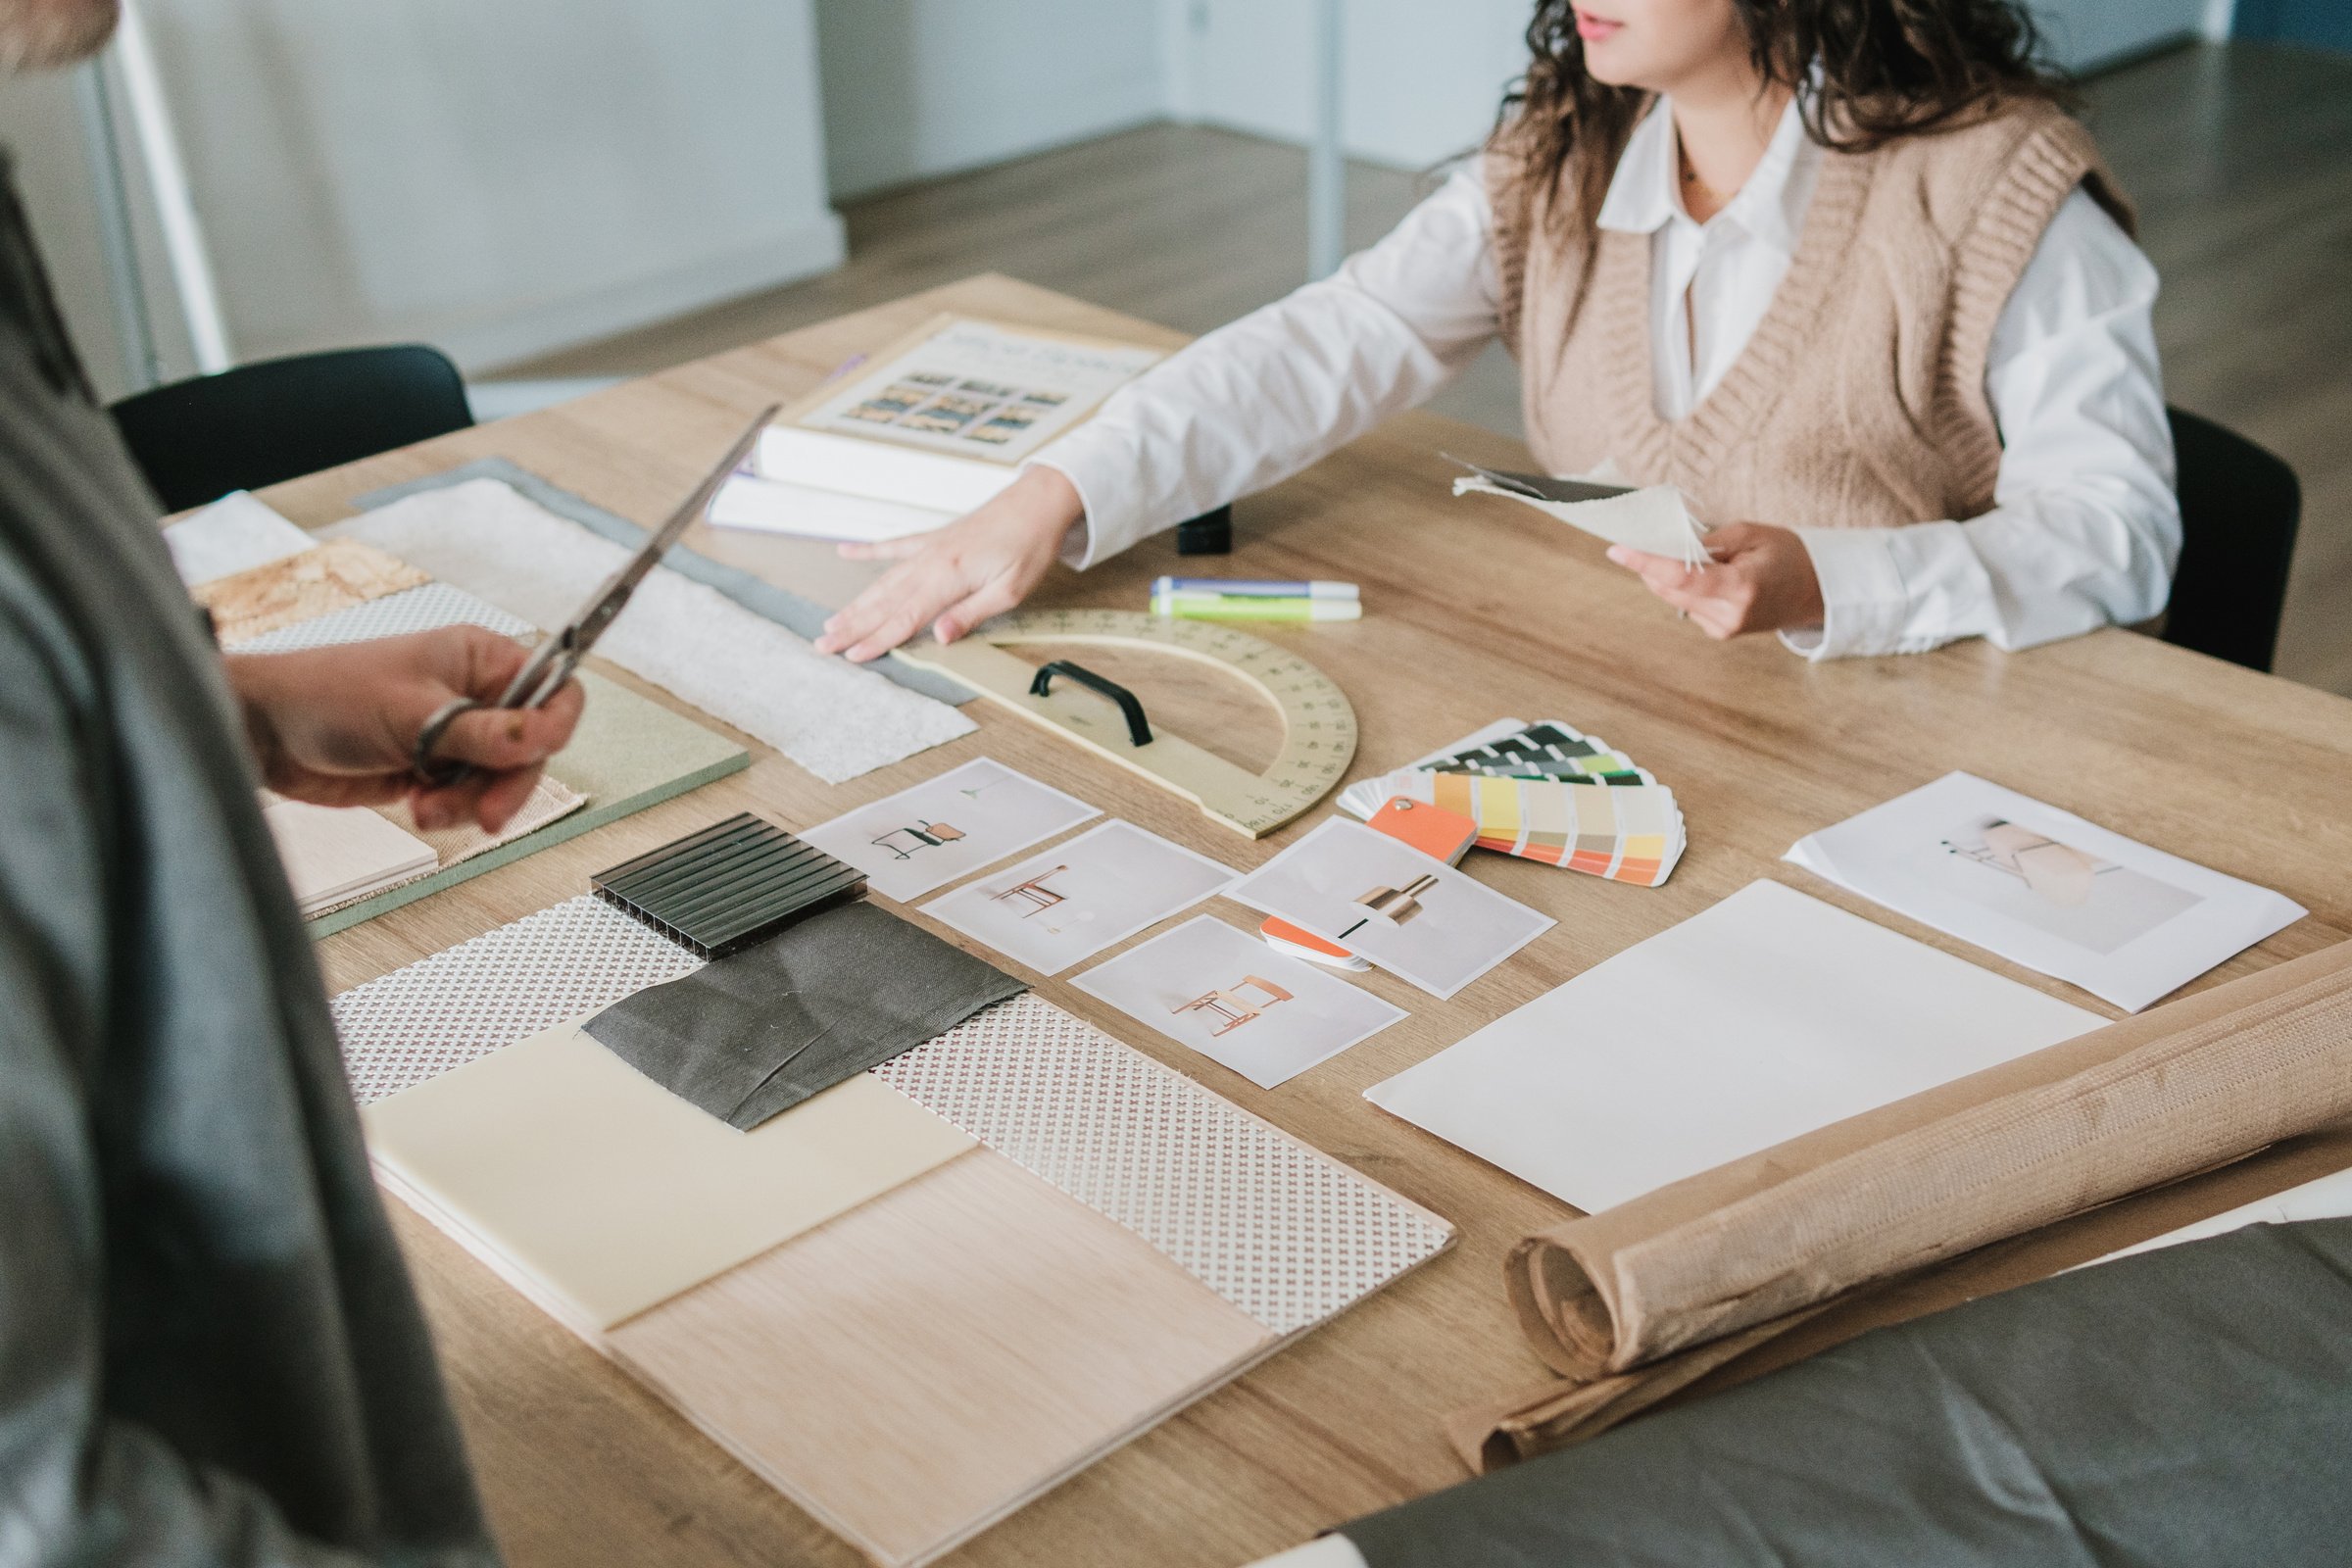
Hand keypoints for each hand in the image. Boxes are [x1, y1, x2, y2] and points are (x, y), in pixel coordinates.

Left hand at [225, 626, 586, 832]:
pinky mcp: (434, 767)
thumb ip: (482, 733)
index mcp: (479, 659)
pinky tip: (418, 805)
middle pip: (530, 747)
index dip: (553, 725)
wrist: (267, 735)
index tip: (536, 753)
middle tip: (486, 812)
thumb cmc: (325, 696)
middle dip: (506, 784)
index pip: (553, 690)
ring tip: (430, 806)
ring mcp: (455, 733)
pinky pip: (469, 798)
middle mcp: (473, 694)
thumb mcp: (413, 715)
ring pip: (501, 780)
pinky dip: (449, 810)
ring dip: (470, 802)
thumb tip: (540, 736)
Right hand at [814, 466, 1082, 661]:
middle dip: (852, 625)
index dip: (877, 639)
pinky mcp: (932, 538)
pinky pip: (893, 546)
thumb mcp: (1010, 590)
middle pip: (884, 601)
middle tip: (822, 644)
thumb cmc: (1028, 547)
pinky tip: (845, 553)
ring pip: (883, 580)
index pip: (905, 617)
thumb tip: (939, 638)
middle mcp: (930, 561)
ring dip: (855, 602)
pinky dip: (868, 550)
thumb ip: (971, 614)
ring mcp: (928, 548)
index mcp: (949, 577)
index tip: (851, 656)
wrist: (1036, 502)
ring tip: (830, 621)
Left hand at [1606, 522, 1824, 639]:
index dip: (1645, 562)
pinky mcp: (1719, 632)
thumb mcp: (1752, 533)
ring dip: (1665, 574)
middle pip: (1669, 588)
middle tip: (1640, 538)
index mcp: (1741, 587)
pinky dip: (1682, 586)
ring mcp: (1723, 627)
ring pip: (1673, 598)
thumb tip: (1668, 544)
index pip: (1680, 576)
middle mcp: (1729, 614)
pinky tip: (1699, 572)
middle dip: (1651, 563)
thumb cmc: (1790, 556)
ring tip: (1675, 550)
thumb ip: (1708, 540)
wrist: (1815, 591)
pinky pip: (1686, 605)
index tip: (1617, 549)